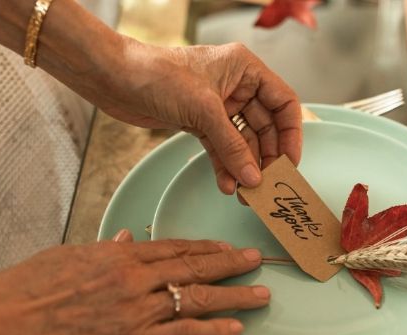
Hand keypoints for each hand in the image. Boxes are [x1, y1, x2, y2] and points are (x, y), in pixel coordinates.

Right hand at [0, 230, 268, 334]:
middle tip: (255, 261)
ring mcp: (135, 310)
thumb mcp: (64, 257)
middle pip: (193, 267)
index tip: (224, 248)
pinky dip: (213, 330)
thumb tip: (121, 238)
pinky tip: (236, 327)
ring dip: (234, 296)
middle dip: (229, 264)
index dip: (204, 248)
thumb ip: (100, 249)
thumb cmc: (21, 292)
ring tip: (260, 293)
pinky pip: (184, 334)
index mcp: (115, 254)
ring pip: (197, 298)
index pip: (173, 247)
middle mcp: (132, 277)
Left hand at [94, 39, 302, 194]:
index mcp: (245, 68)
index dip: (291, 134)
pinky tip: (227, 185)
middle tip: (267, 185)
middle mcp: (236, 86)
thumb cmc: (157, 74)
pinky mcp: (199, 122)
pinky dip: (225, 166)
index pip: (284, 103)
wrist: (115, 79)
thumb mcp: (203, 110)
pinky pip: (221, 148)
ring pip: (243, 141)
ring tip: (245, 192)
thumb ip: (232, 146)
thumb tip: (253, 176)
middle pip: (266, 127)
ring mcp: (218, 106)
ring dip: (244, 167)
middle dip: (266, 157)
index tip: (290, 163)